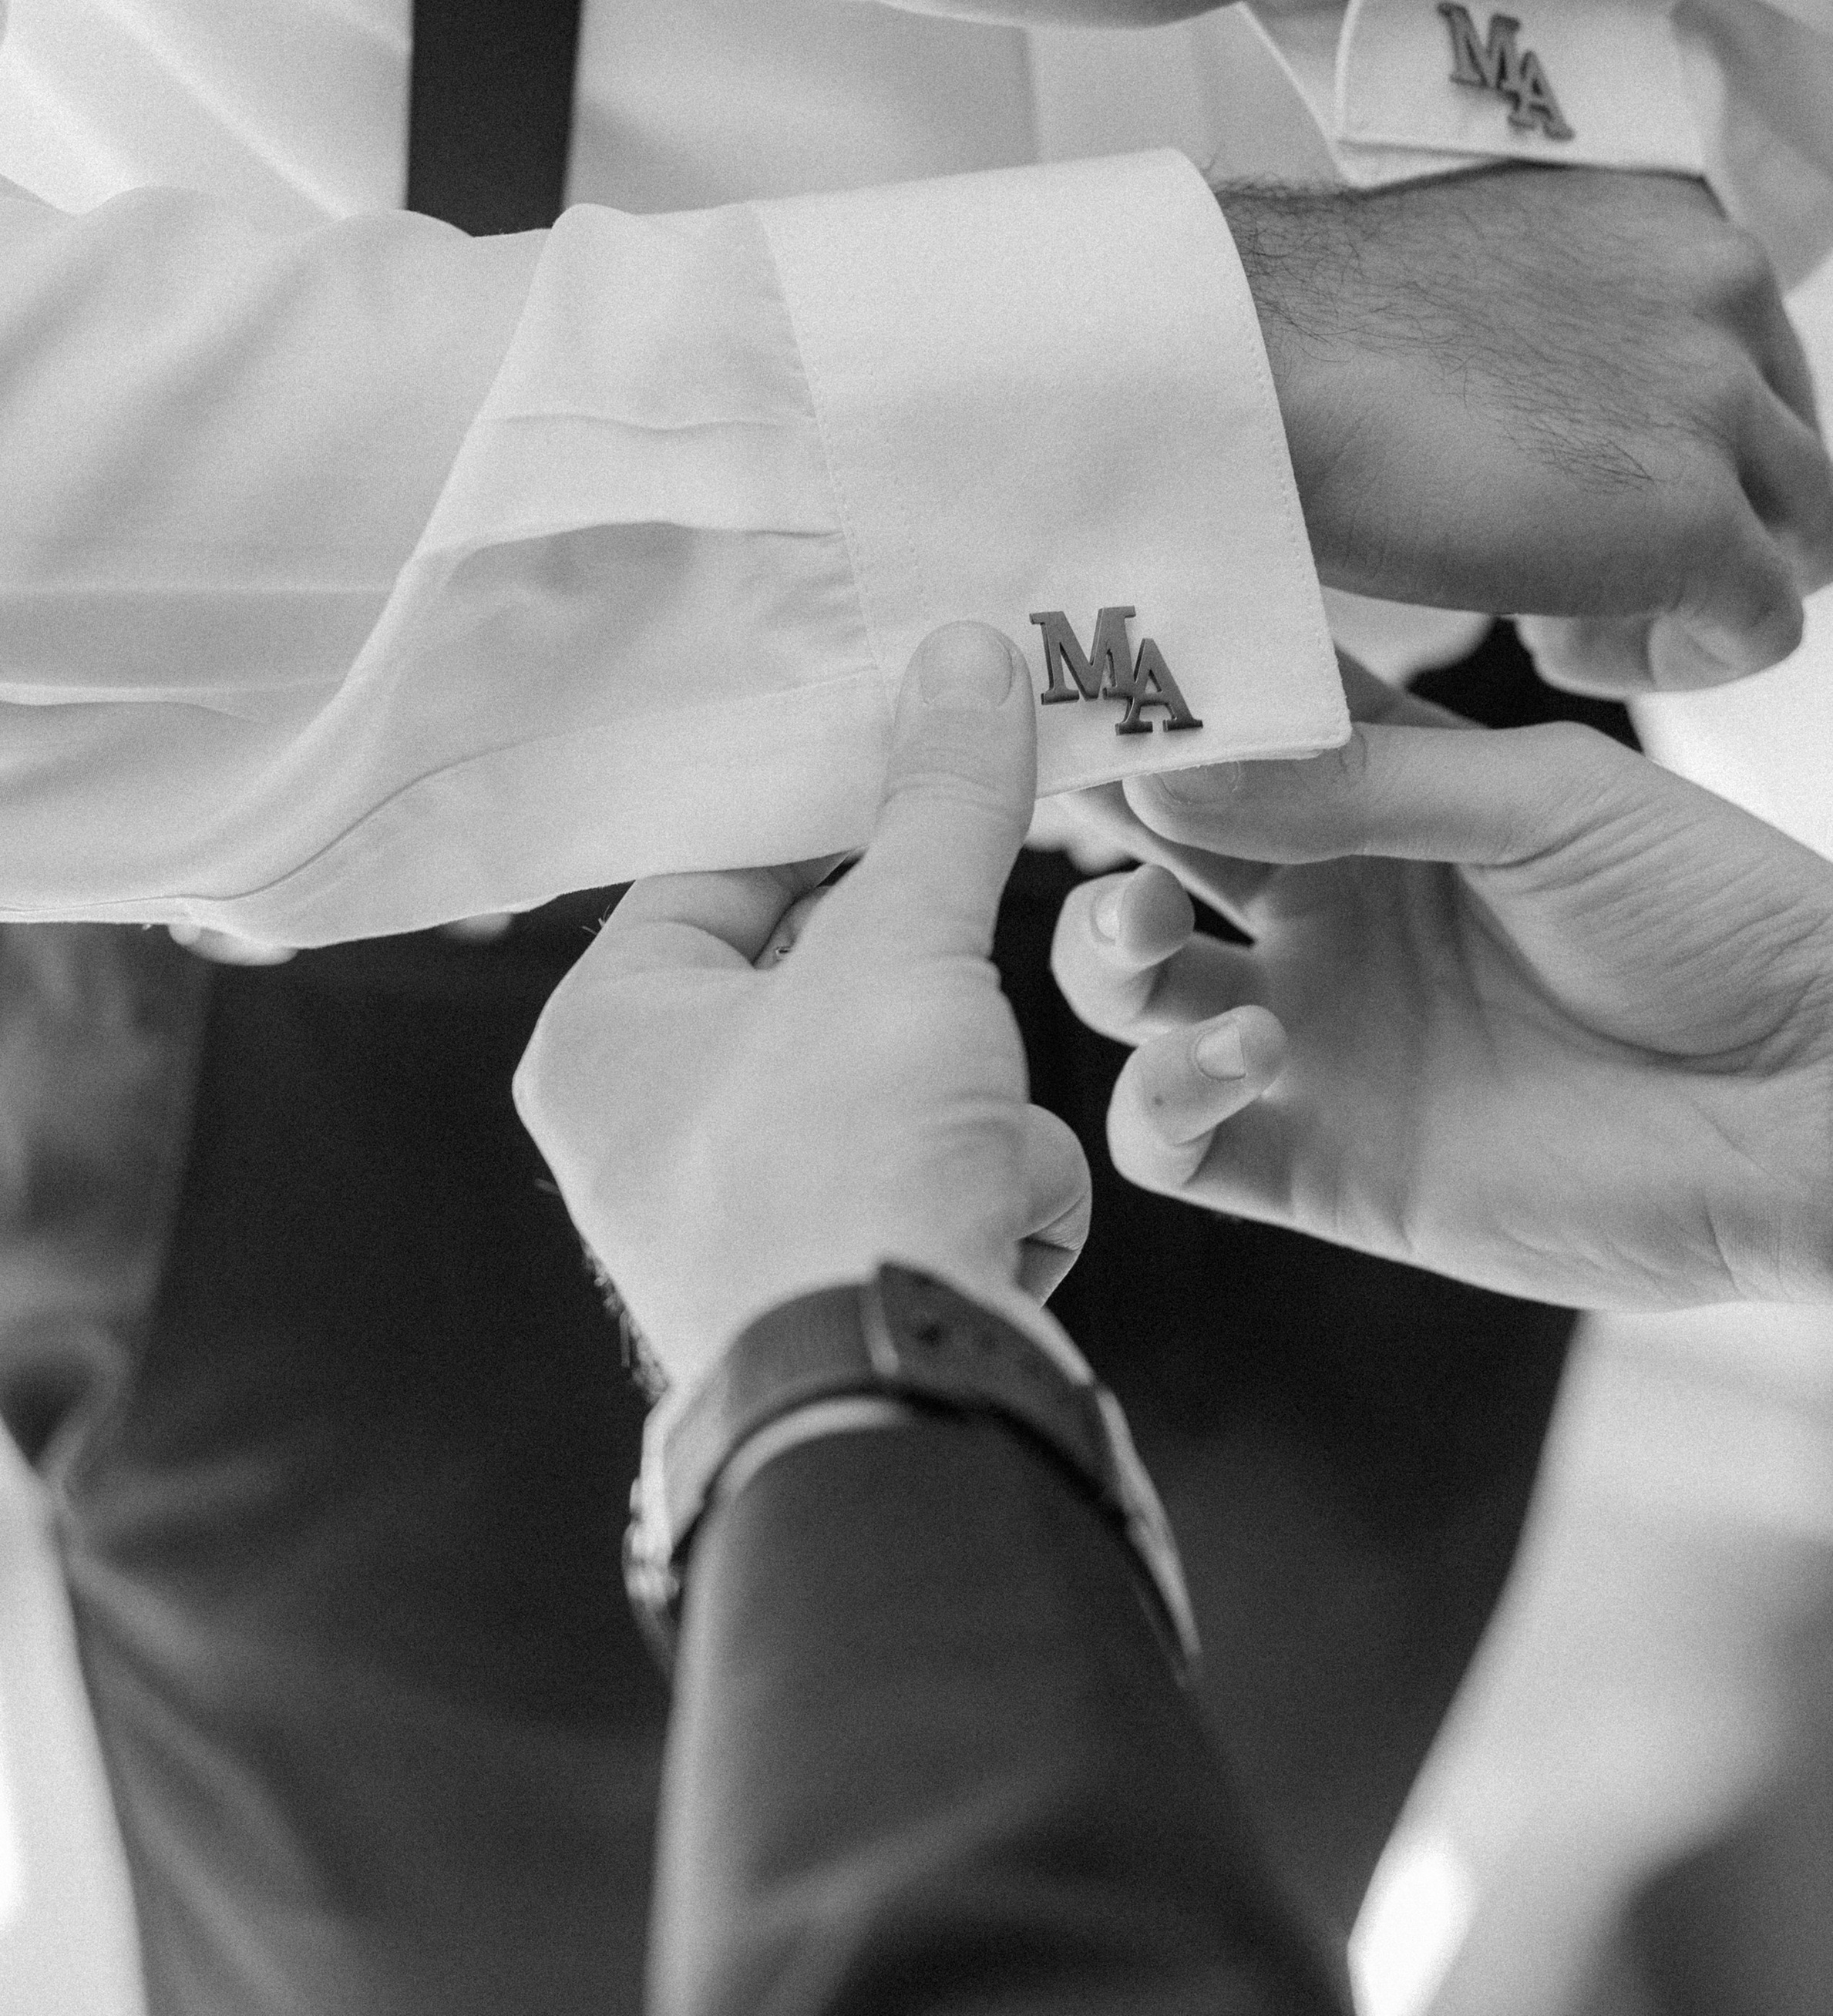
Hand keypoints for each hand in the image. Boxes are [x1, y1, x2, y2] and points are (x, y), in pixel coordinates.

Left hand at [513, 622, 1087, 1404]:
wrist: (898, 1408)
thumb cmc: (839, 1164)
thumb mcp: (903, 946)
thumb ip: (943, 800)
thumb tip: (970, 652)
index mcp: (608, 1030)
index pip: (725, 863)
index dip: (840, 799)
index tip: (937, 744)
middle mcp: (659, 1121)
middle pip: (834, 967)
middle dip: (935, 978)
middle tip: (983, 939)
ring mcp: (756, 1208)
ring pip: (914, 1068)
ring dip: (982, 1092)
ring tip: (976, 1130)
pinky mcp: (848, 1272)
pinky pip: (944, 1166)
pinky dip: (996, 1181)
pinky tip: (994, 1215)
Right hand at [1049, 661, 1832, 1309]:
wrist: (1818, 1105)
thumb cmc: (1715, 912)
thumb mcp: (1540, 801)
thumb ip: (1353, 784)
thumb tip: (1164, 766)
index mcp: (1376, 789)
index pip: (1224, 716)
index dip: (1140, 685)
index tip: (1051, 646)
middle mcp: (1323, 900)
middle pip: (1143, 839)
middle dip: (1082, 808)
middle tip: (1044, 786)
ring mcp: (1313, 1032)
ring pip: (1124, 986)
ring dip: (1100, 950)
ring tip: (1150, 930)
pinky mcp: (1322, 1161)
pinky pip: (1173, 1139)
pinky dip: (1158, 1098)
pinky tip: (1237, 1051)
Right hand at [1220, 169, 1832, 690]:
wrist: (1241, 367)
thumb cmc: (1297, 330)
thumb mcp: (1473, 274)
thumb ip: (1553, 313)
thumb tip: (1550, 382)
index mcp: (1669, 219)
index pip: (1750, 354)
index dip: (1671, 443)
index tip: (1565, 487)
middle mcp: (1725, 289)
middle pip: (1792, 446)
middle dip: (1700, 517)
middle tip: (1561, 566)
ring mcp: (1721, 406)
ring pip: (1803, 539)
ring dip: (1696, 591)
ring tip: (1561, 618)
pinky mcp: (1699, 521)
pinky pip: (1763, 628)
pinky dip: (1676, 660)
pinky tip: (1558, 652)